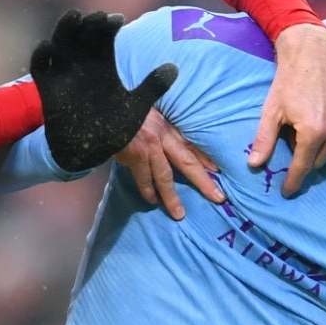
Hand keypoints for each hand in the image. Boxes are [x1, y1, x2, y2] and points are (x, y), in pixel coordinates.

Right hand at [32, 11, 177, 172]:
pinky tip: (47, 47)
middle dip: (89, 22)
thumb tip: (175, 68)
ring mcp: (64, 75)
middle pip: (82, 34)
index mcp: (103, 64)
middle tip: (99, 17)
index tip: (117, 19)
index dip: (108, 25)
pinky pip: (40, 68)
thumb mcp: (135, 106)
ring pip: (60, 43)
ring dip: (65, 28)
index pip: (104, 36)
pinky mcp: (49, 89)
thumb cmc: (112, 127)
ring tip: (74, 17)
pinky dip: (41, 56)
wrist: (89, 153)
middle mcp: (82, 65)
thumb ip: (152, 87)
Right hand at [116, 106, 223, 220]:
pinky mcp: (135, 158)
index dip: (205, 158)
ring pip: (164, 178)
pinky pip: (144, 180)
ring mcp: (149, 149)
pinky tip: (152, 201)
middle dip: (203, 181)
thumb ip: (158, 128)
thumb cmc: (127, 112)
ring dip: (171, 197)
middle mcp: (162, 137)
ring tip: (179, 213)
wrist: (107, 111)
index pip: (191, 145)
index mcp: (167, 127)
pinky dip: (148, 192)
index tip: (218, 170)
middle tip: (218, 197)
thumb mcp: (148, 114)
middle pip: (188, 162)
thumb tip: (163, 142)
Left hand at [250, 22, 325, 196]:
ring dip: (324, 151)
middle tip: (296, 145)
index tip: (287, 191)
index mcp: (312, 131)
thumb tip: (254, 165)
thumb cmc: (288, 80)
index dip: (293, 182)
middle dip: (306, 160)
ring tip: (312, 135)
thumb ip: (264, 140)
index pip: (302, 168)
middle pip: (320, 161)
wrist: (313, 51)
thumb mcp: (271, 111)